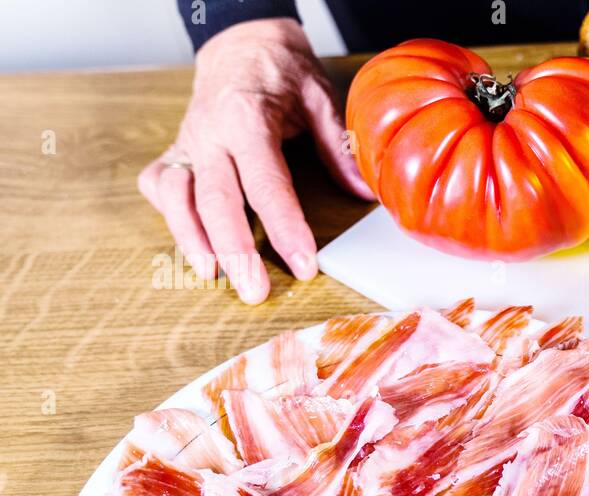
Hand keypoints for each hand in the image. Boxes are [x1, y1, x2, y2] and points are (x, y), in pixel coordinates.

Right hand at [138, 18, 373, 302]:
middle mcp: (209, 132)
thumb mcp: (319, 96)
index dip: (284, 227)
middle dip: (235, 250)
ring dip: (192, 241)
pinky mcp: (176, 152)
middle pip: (215, 199)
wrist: (240, 46)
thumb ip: (338, 145)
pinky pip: (160, 186)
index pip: (265, 182)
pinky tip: (193, 244)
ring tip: (215, 278)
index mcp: (247, 117)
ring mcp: (188, 143)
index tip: (305, 264)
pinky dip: (171, 217)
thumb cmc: (282, 73)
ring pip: (177, 197)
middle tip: (256, 292)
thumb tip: (363, 192)